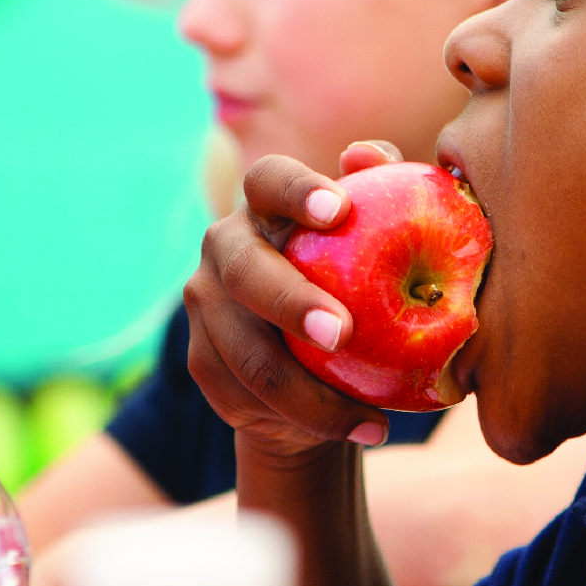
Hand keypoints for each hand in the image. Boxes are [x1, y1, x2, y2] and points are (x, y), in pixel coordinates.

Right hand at [184, 141, 404, 460]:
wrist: (320, 359)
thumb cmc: (363, 277)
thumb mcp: (381, 235)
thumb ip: (383, 191)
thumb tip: (369, 155)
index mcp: (267, 205)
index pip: (270, 179)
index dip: (298, 190)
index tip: (339, 209)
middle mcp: (225, 247)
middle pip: (247, 273)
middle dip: (291, 303)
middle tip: (342, 332)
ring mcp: (205, 305)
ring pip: (247, 356)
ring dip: (311, 395)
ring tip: (374, 419)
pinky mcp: (202, 360)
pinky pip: (245, 397)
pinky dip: (302, 421)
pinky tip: (355, 430)